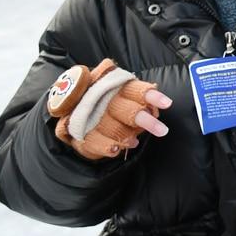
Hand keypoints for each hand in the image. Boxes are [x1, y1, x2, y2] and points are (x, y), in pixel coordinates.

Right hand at [48, 60, 168, 159]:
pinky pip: (92, 140)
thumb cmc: (105, 99)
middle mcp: (100, 98)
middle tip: (162, 130)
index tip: (167, 103)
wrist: (68, 105)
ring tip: (134, 141)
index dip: (150, 95)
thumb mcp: (121, 92)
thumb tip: (156, 102)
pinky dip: (105, 146)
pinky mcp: (75, 129)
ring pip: (112, 126)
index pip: (134, 89)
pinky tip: (115, 150)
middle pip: (126, 110)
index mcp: (114, 85)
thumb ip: (138, 96)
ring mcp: (86, 113)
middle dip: (145, 121)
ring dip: (127, 136)